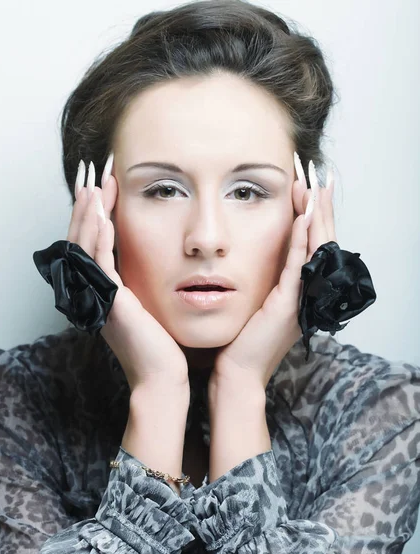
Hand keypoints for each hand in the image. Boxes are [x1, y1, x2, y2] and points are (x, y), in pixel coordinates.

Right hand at [67, 157, 189, 390]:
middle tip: (93, 174)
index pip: (93, 243)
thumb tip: (160, 259)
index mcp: (103, 290)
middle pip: (81, 239)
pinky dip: (97, 235)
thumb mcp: (150, 305)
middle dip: (86, 206)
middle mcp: (94, 291)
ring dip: (88, 213)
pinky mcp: (109, 301)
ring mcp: (98, 296)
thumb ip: (144, 282)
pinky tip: (102, 213)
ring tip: (94, 185)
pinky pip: (97, 262)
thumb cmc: (163, 345)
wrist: (163, 376)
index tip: (106, 185)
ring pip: (83, 246)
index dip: (95, 214)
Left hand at [209, 161, 337, 390]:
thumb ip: (259, 282)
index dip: (312, 217)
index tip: (308, 189)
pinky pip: (299, 266)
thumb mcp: (253, 304)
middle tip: (317, 178)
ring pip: (316, 249)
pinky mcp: (288, 305)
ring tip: (314, 188)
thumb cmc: (239, 342)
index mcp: (298, 290)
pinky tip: (303, 218)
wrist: (236, 373)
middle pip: (320, 242)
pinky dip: (303, 241)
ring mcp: (300, 298)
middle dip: (319, 209)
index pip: (311, 245)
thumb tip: (249, 259)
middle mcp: (305, 292)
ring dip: (316, 217)